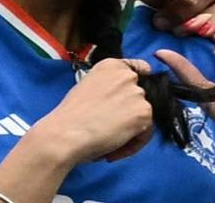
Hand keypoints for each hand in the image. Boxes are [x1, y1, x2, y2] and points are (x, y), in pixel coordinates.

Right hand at [19, 59, 165, 169]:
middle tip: (112, 128)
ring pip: (144, 117)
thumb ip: (109, 87)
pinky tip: (114, 149)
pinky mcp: (144, 112)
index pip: (140, 68)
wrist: (68, 132)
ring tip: (110, 142)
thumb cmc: (71, 115)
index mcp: (110, 65)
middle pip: (141, 98)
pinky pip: (146, 133)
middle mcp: (127, 75)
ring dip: (131, 132)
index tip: (132, 99)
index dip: (138, 86)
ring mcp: (137, 93)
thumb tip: (121, 100)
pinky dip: (133, 144)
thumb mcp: (88, 87)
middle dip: (130, 113)